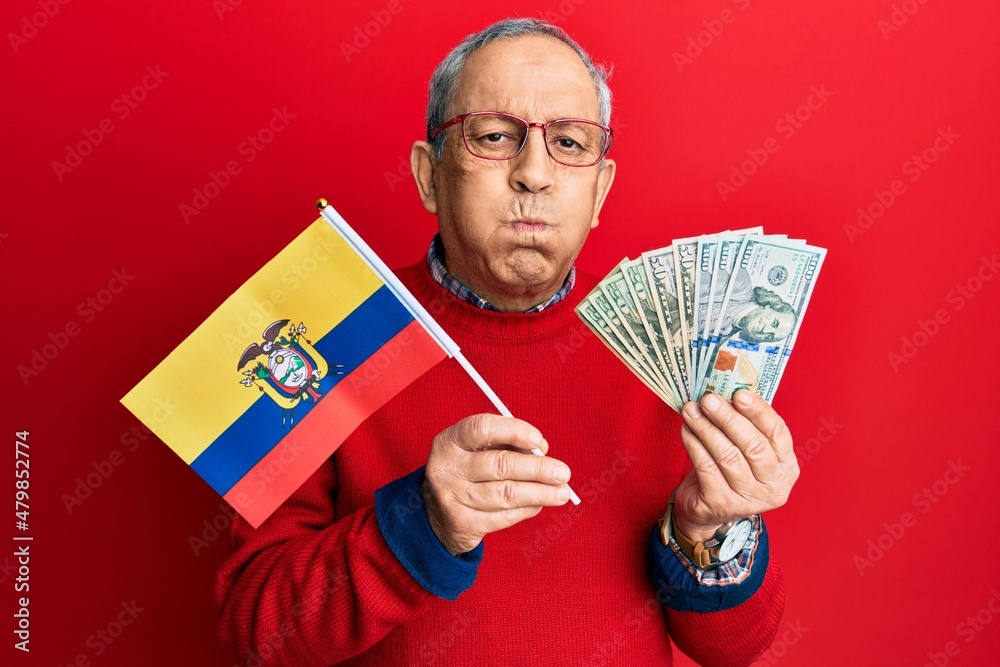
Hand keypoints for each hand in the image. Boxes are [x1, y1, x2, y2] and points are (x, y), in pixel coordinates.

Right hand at [422, 414, 571, 554]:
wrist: (434, 514)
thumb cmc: (467, 472)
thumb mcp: (476, 450)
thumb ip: (507, 444)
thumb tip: (542, 451)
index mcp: (450, 441)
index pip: (482, 428)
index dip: (514, 431)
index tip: (539, 441)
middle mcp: (447, 468)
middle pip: (500, 465)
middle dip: (538, 469)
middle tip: (563, 473)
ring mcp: (452, 498)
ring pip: (506, 494)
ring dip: (540, 493)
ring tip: (562, 492)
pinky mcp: (463, 524)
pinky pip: (504, 517)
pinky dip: (527, 509)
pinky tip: (539, 504)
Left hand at [673, 389, 798, 541]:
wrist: (707, 510)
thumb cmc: (728, 472)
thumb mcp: (745, 450)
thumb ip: (745, 425)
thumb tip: (727, 391)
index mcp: (786, 467)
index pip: (777, 433)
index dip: (758, 411)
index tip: (738, 394)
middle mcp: (773, 486)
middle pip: (753, 446)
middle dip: (728, 419)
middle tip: (708, 400)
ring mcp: (749, 499)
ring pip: (727, 456)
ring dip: (706, 429)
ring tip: (691, 411)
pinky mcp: (722, 504)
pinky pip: (706, 467)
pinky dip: (694, 445)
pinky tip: (686, 430)